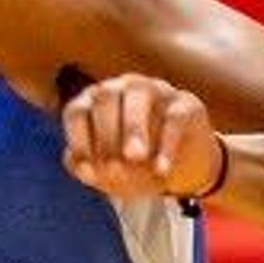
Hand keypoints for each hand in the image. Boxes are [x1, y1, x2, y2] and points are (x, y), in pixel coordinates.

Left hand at [62, 74, 221, 203]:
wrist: (181, 167)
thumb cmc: (134, 166)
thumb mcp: (108, 174)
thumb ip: (90, 171)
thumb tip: (80, 168)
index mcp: (96, 104)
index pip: (77, 111)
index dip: (78, 139)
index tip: (85, 168)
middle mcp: (123, 88)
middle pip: (106, 96)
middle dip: (105, 133)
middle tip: (112, 167)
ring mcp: (156, 90)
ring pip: (139, 94)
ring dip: (133, 126)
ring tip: (134, 157)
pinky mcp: (186, 104)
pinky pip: (174, 116)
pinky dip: (167, 143)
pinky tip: (161, 169)